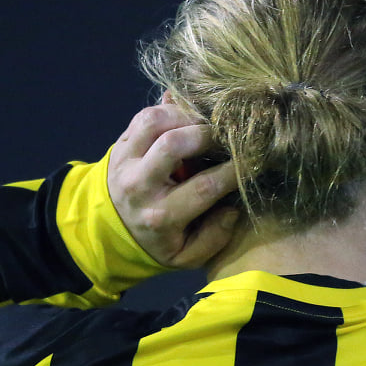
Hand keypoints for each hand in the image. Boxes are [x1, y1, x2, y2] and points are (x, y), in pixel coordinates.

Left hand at [107, 104, 241, 269]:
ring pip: (155, 122)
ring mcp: (125, 160)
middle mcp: (139, 185)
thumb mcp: (186, 255)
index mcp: (160, 216)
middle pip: (172, 144)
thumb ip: (214, 237)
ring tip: (205, 124)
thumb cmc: (159, 240)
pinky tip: (186, 119)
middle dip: (207, 134)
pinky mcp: (120, 143)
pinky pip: (144, 116)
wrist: (112, 228)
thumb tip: (233, 208)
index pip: (204, 186)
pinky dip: (169, 110)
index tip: (252, 160)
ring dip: (186, 117)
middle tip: (227, 135)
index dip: (233, 170)